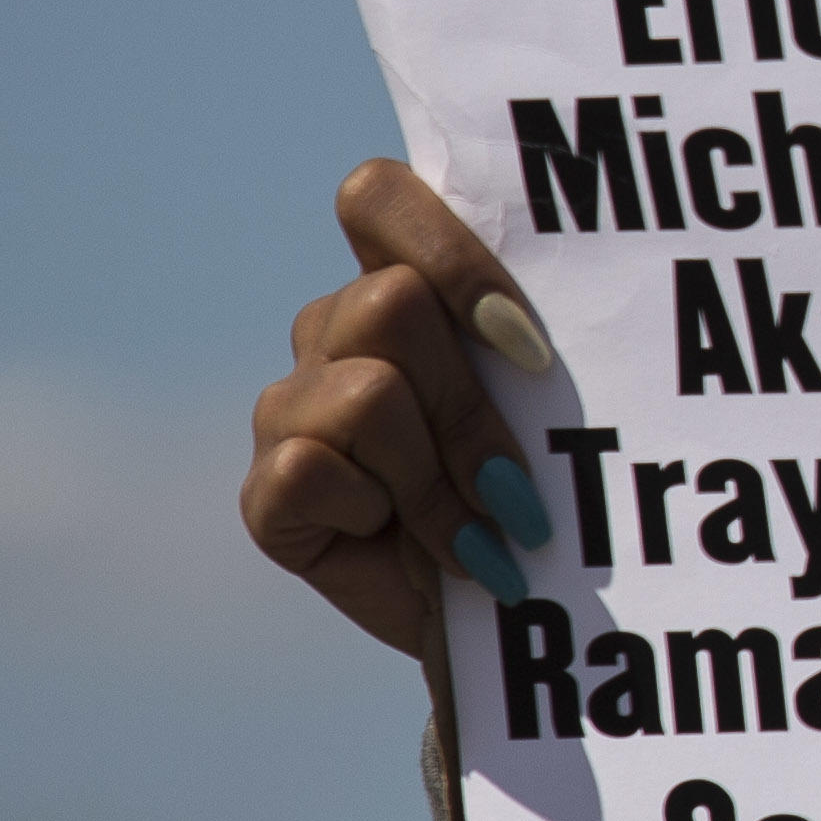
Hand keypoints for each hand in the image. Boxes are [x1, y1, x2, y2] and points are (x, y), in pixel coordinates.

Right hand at [241, 161, 557, 658]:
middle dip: (469, 404)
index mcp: (403, 286)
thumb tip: (536, 339)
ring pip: (366, 392)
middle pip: (391, 302)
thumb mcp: (552, 416)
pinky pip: (310, 466)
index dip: (450, 255)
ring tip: (476, 531)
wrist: (514, 624)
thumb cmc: (544, 504)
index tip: (529, 348)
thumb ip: (534, 347)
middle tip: (515, 485)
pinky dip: (383, 518)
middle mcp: (336, 332)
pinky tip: (419, 552)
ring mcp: (291, 408)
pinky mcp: (267, 492)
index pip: (377, 196)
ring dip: (438, 478)